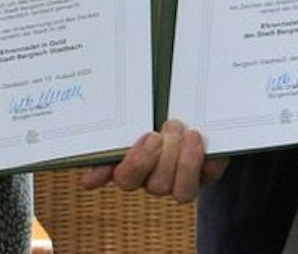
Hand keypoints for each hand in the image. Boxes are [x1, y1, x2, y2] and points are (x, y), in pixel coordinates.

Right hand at [81, 119, 225, 201]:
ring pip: (181, 192)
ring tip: (188, 133)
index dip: (136, 164)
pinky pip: (208, 176)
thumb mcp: (134, 120)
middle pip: (156, 186)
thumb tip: (88, 181)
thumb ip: (111, 144)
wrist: (191, 106)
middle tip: (170, 127)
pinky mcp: (208, 175)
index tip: (150, 136)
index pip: (126, 179)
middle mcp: (157, 180)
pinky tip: (200, 139)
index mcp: (134, 168)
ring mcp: (183, 181)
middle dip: (165, 156)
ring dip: (185, 161)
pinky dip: (205, 158)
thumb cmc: (155, 112)